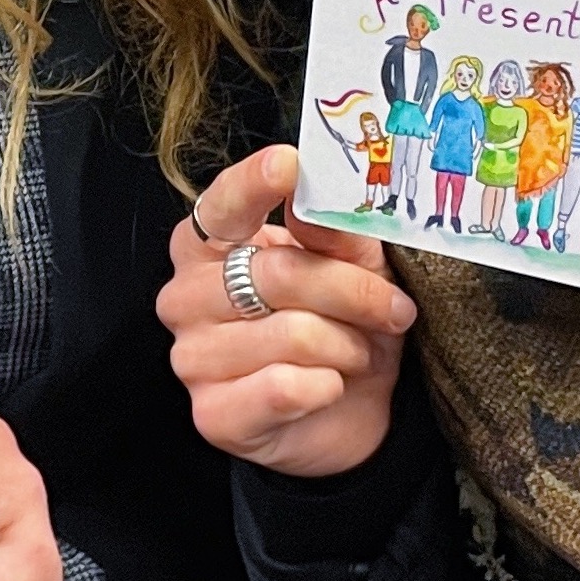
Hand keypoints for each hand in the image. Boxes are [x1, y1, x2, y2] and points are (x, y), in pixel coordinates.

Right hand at [162, 145, 416, 477]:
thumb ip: (333, 232)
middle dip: (353, 291)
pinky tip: (328, 387)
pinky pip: (283, 388)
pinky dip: (325, 387)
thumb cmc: (340, 327)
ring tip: (355, 354)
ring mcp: (191, 357)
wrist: (344, 416)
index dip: (254, 183)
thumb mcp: (353, 267)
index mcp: (209, 245)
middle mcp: (185, 295)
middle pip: (277, 274)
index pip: (222, 205)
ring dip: (346, 346)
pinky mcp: (212, 414)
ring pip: (292, 334)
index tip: (290, 165)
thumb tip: (321, 195)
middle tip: (395, 309)